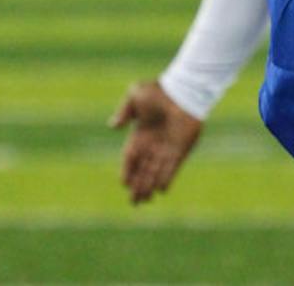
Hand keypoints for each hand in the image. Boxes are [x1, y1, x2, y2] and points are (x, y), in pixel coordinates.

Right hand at [109, 80, 203, 204]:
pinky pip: (171, 168)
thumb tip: (112, 126)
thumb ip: (124, 111)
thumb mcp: (135, 95)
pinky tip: (160, 190)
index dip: (127, 171)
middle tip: (134, 202)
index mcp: (139, 134)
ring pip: (155, 173)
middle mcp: (152, 145)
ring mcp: (166, 148)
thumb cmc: (158, 91)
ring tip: (144, 200)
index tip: (123, 183)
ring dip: (149, 186)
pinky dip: (166, 179)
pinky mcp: (180, 150)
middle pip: (142, 170)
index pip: (130, 158)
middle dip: (137, 186)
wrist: (182, 91)